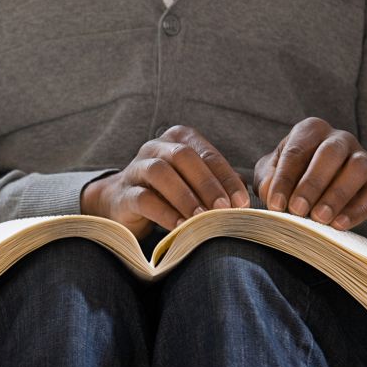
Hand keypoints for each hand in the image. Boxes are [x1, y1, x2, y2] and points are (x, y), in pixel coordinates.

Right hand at [81, 125, 249, 238]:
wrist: (123, 203)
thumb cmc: (167, 191)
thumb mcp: (193, 183)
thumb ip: (217, 184)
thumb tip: (243, 198)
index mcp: (178, 139)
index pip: (207, 153)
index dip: (226, 177)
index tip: (241, 201)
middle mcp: (155, 147)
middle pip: (183, 156)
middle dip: (207, 183)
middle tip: (224, 208)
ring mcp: (136, 168)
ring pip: (160, 172)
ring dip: (185, 196)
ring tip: (201, 218)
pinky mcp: (123, 193)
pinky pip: (143, 198)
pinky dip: (164, 212)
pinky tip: (180, 227)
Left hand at [253, 117, 366, 230]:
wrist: (318, 186)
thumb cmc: (290, 174)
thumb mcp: (271, 172)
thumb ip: (267, 178)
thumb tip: (269, 191)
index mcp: (310, 130)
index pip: (296, 151)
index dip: (285, 179)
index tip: (275, 204)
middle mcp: (339, 139)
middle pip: (330, 154)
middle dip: (312, 183)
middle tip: (298, 210)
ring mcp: (362, 158)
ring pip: (358, 168)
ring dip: (338, 194)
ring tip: (319, 218)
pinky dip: (357, 210)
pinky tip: (339, 225)